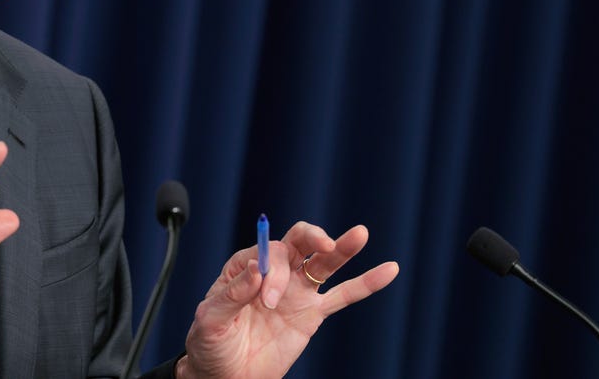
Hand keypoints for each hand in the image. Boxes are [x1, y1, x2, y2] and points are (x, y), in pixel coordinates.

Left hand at [176, 222, 398, 378]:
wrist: (225, 376)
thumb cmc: (210, 344)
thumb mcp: (211, 319)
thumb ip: (232, 293)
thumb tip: (256, 268)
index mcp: (245, 267)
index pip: (268, 252)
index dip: (273, 269)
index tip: (266, 299)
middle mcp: (274, 273)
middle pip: (297, 243)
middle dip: (311, 237)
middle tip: (323, 245)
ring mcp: (296, 292)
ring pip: (323, 263)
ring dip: (342, 248)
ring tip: (360, 233)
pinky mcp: (313, 314)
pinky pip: (343, 296)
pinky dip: (366, 283)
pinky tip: (388, 270)